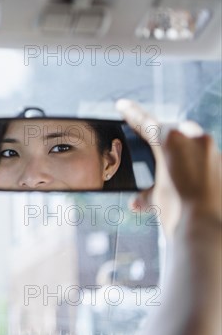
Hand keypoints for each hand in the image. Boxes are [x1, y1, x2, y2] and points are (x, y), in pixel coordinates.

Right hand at [115, 98, 220, 238]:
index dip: (132, 113)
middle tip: (150, 148)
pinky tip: (190, 184)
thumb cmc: (178, 211)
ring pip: (193, 144)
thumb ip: (147, 193)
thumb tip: (138, 201)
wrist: (208, 230)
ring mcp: (213, 151)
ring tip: (173, 176)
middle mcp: (195, 138)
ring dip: (181, 156)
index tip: (122, 105)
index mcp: (170, 140)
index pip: (146, 122)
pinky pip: (206, 160)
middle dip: (163, 139)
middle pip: (174, 131)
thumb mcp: (156, 199)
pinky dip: (196, 169)